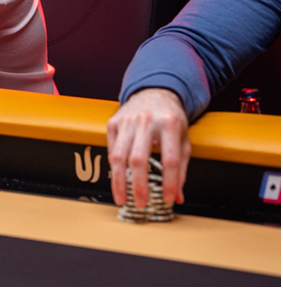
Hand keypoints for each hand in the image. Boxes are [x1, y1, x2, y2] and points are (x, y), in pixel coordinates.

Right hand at [107, 88, 190, 208]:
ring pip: (118, 156)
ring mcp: (127, 120)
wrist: (154, 92)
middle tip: (140, 204)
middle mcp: (146, 121)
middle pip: (139, 159)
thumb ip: (181, 168)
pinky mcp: (113, 122)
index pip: (170, 160)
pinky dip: (114, 167)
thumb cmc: (171, 119)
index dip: (169, 182)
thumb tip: (177, 196)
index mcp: (170, 124)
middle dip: (138, 185)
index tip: (168, 199)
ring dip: (119, 181)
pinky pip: (111, 149)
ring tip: (121, 198)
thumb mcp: (184, 140)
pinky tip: (118, 178)